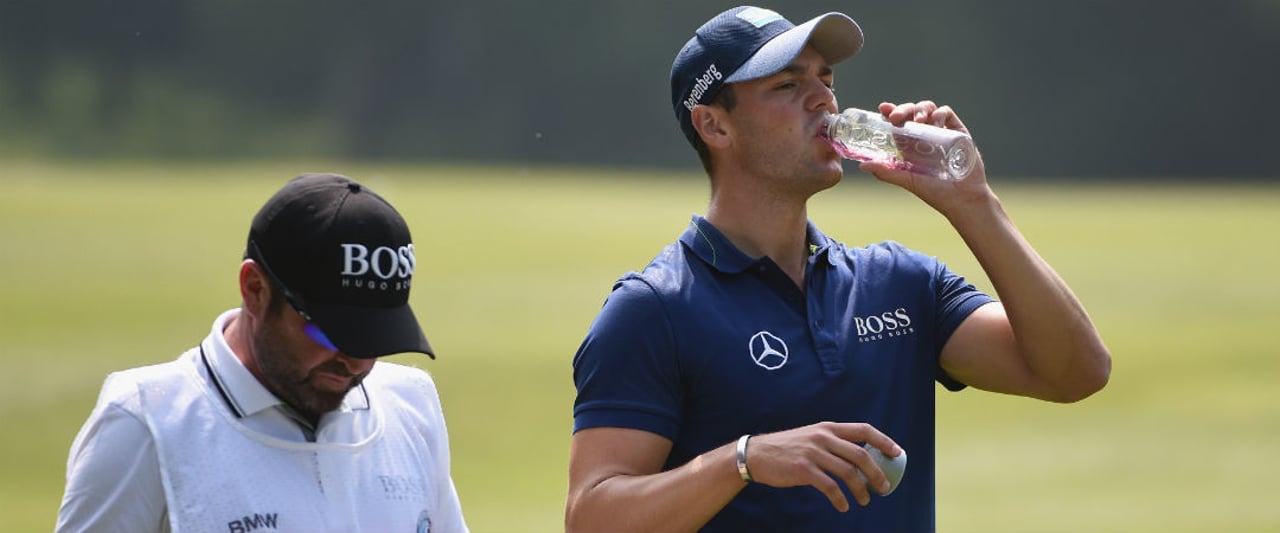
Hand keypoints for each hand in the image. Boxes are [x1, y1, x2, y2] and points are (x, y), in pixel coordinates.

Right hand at [743, 422, 901, 510]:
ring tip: (865, 500)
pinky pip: (830, 487)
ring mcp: (813, 452)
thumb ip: (832, 443)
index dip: (884, 440)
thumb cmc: (786, 448)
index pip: (864, 430)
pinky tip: (843, 506)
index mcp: (828, 428)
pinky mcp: (803, 469)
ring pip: (848, 473)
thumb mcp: (810, 437)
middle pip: (861, 455)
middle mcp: (823, 437)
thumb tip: (859, 458)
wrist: (755, 454)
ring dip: (861, 489)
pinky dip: (840, 499)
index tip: (898, 453)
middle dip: (877, 473)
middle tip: (884, 487)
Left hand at [860, 100, 993, 216]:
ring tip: (918, 121)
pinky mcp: (957, 131)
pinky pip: (946, 114)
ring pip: (927, 109)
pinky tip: (935, 123)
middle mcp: (924, 135)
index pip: (898, 122)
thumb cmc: (934, 191)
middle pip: (911, 112)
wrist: (962, 198)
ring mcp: (940, 131)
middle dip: (903, 109)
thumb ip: (886, 172)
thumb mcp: (907, 180)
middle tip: (897, 117)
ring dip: (920, 109)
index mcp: (909, 144)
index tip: (883, 108)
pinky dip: (939, 114)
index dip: (890, 112)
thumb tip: (862, 165)